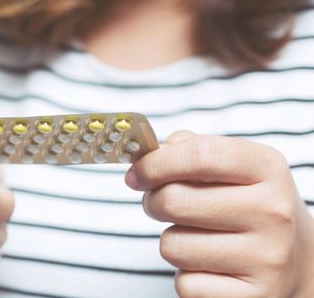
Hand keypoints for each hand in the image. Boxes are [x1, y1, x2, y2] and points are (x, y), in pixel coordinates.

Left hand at [126, 131, 313, 297]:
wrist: (299, 262)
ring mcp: (265, 257)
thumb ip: (192, 150)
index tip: (136, 174)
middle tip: (161, 205)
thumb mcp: (237, 168)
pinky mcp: (251, 297)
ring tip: (197, 239)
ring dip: (172, 242)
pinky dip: (187, 277)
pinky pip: (185, 283)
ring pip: (172, 245)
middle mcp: (272, 212)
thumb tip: (152, 155)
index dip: (156, 163)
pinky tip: (211, 267)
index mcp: (266, 169)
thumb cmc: (250, 207)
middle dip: (154, 203)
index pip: (200, 155)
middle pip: (174, 201)